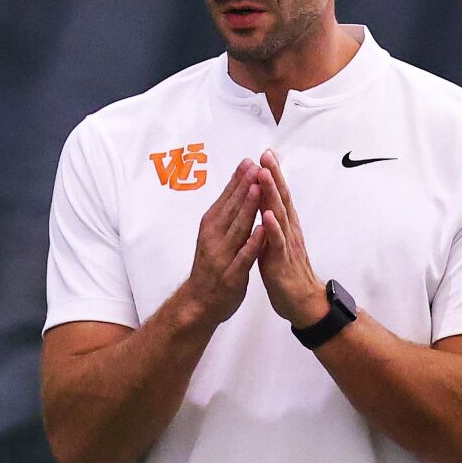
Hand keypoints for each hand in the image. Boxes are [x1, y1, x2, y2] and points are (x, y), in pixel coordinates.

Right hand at [174, 158, 265, 328]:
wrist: (199, 302)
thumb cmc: (211, 266)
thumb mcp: (214, 235)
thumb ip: (226, 214)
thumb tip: (237, 188)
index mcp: (211, 226)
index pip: (226, 199)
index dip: (237, 180)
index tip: (249, 161)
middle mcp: (215, 237)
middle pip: (232, 208)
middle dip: (244, 186)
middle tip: (255, 165)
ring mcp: (223, 255)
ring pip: (237, 228)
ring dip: (247, 207)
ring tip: (257, 188)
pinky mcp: (232, 274)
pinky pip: (244, 256)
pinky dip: (252, 242)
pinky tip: (262, 230)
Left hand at [253, 150, 327, 326]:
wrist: (303, 302)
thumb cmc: (288, 273)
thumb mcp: (278, 243)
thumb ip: (274, 225)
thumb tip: (266, 206)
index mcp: (286, 227)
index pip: (280, 196)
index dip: (273, 175)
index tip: (266, 154)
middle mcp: (289, 231)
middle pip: (282, 198)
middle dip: (273, 176)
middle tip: (266, 154)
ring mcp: (287, 245)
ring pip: (279, 215)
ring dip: (272, 194)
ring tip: (264, 174)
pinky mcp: (282, 261)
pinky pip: (277, 243)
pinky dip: (272, 228)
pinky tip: (267, 215)